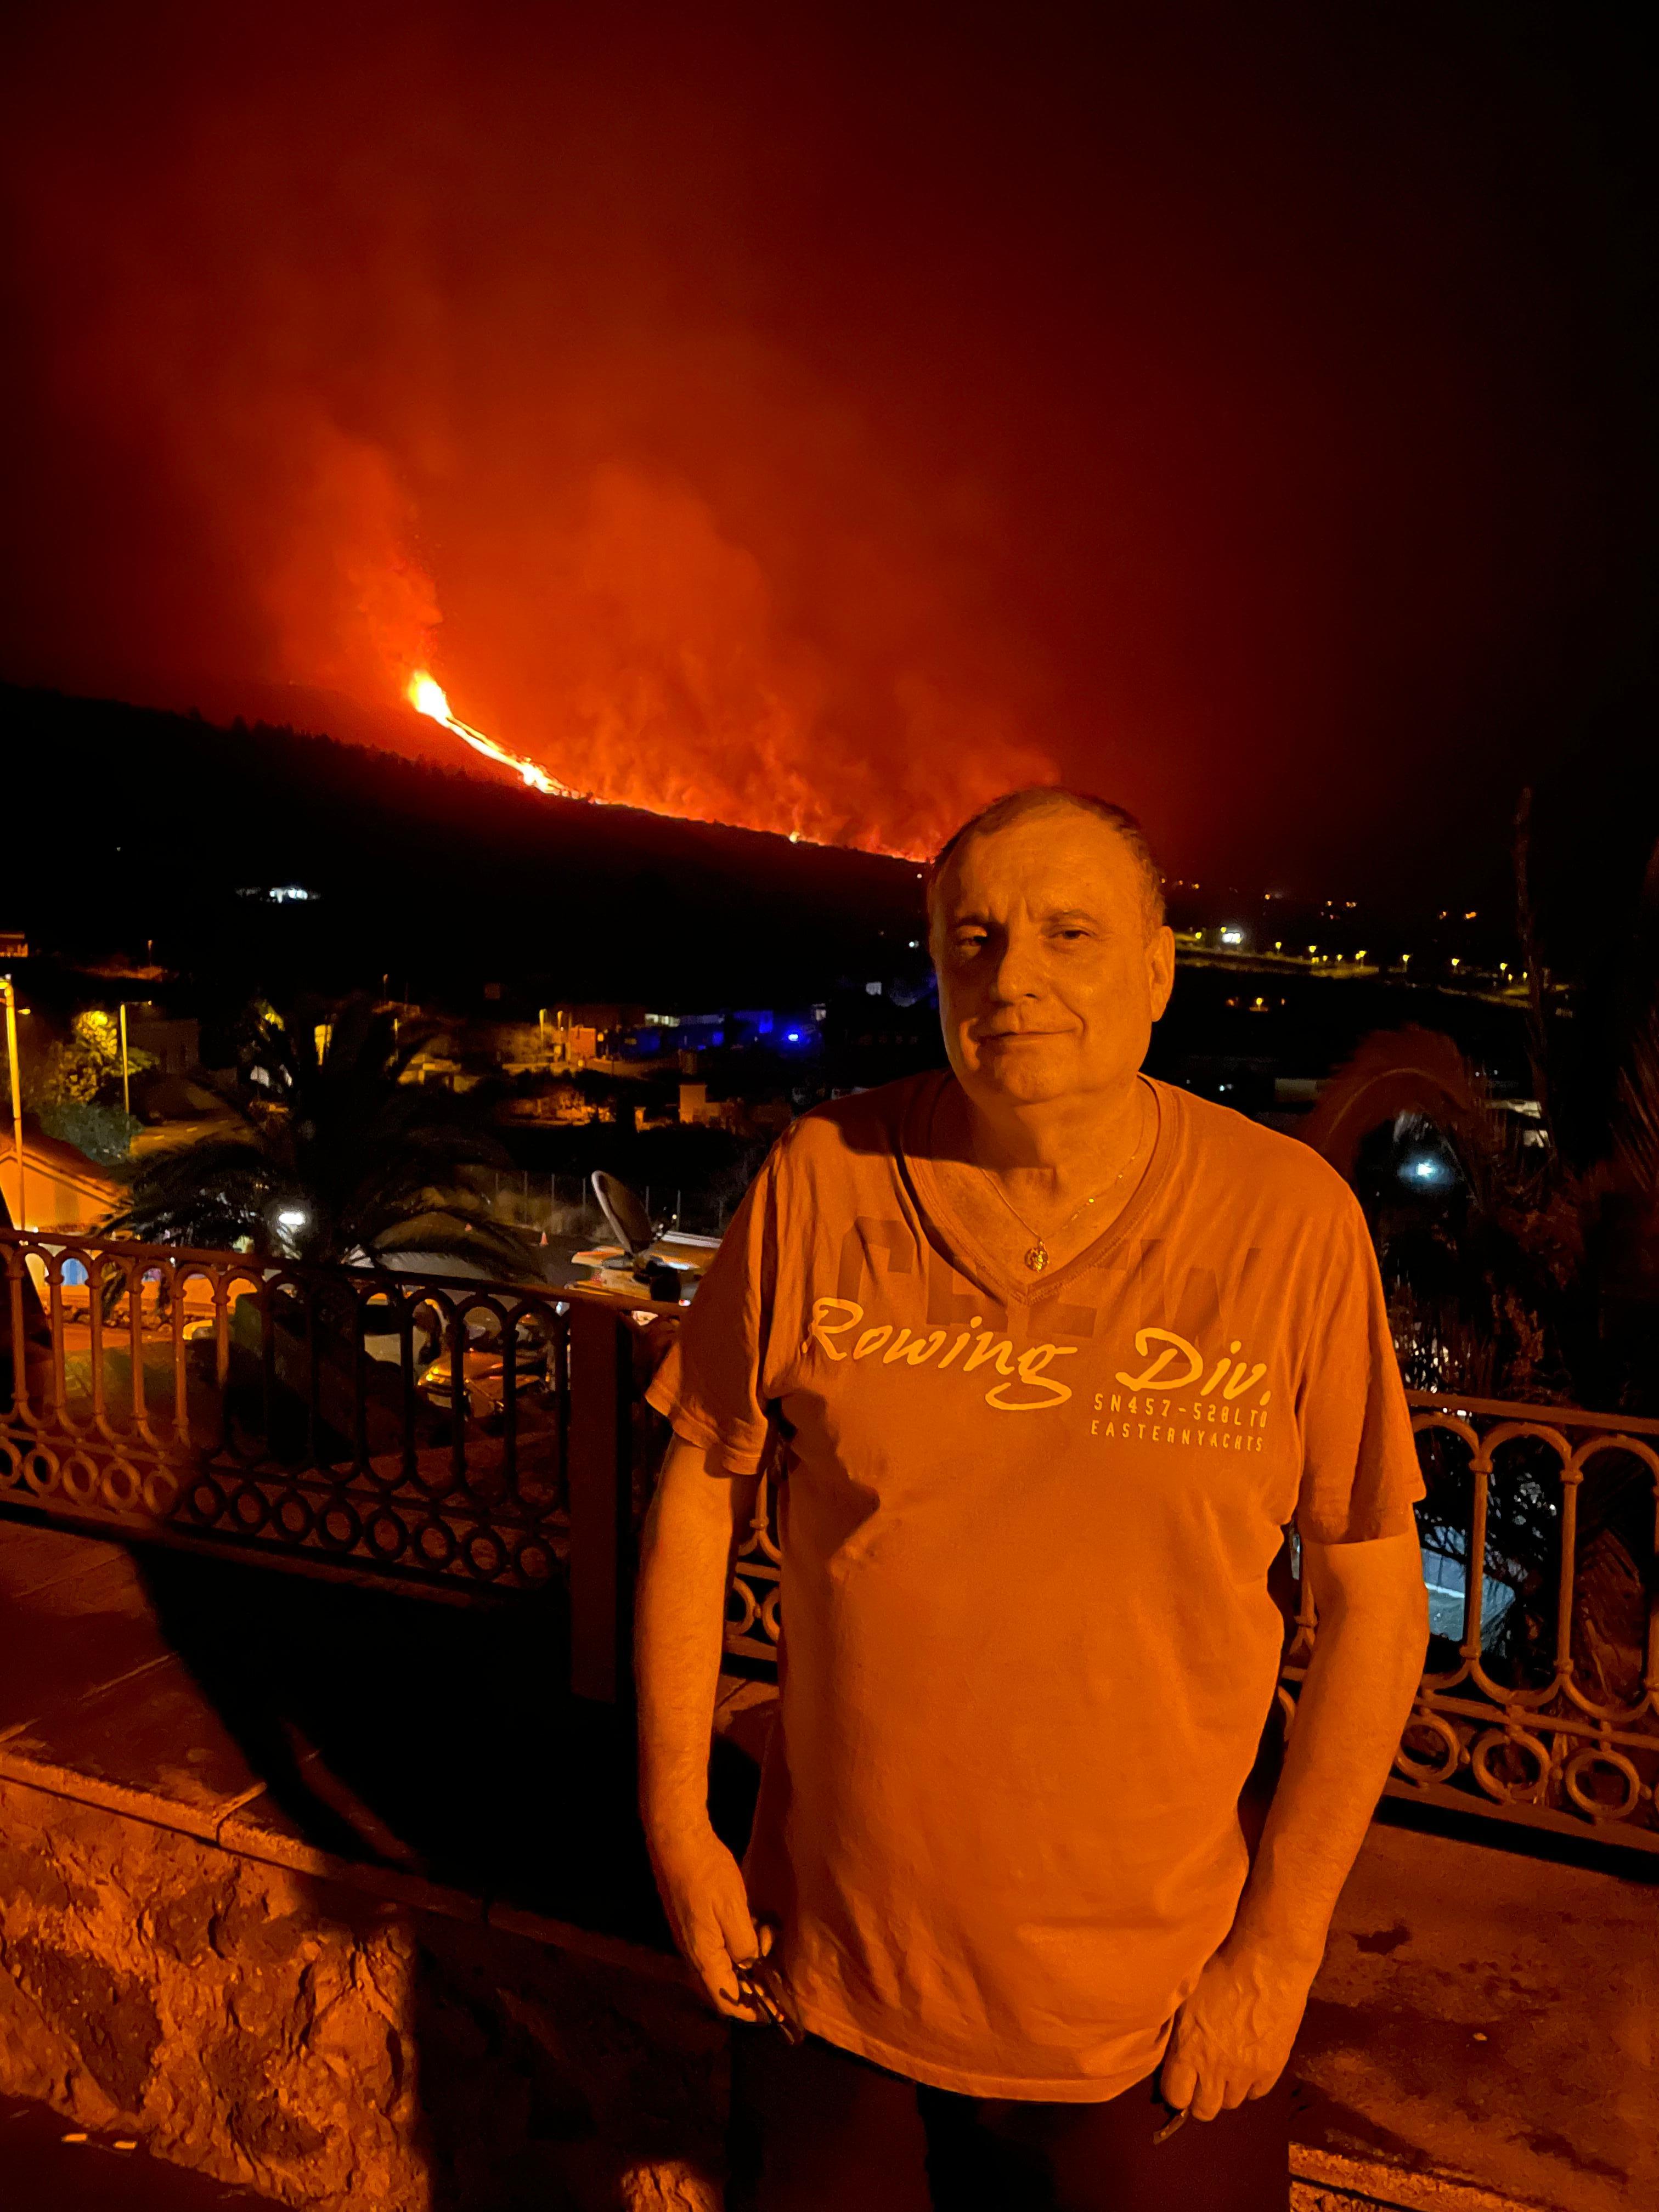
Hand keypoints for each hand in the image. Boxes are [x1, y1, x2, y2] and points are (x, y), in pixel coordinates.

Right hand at [646, 1815, 767, 2018]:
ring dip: (745, 1960)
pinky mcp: (691, 1923)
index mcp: (702, 1957)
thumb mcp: (734, 1909)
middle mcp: (693, 1954)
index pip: (727, 2001)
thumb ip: (743, 1945)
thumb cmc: (706, 1873)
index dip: (752, 2011)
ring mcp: (690, 1938)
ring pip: (721, 1966)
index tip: (775, 2011)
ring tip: (765, 1933)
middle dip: (751, 1986)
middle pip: (722, 1988)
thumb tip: (749, 1966)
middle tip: (773, 1970)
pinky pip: (716, 1948)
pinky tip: (751, 1922)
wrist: (676, 1841)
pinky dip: (736, 1944)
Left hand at [1159, 1940, 1313, 2121]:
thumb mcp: (1186, 1993)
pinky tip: (1247, 2063)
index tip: (1179, 2078)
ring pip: (1232, 2103)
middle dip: (1199, 2098)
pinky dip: (1251, 2084)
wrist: (1267, 1962)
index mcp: (1189, 2049)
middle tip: (1201, 2079)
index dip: (1176, 2090)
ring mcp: (1246, 2072)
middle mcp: (1216, 2068)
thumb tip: (1168, 2047)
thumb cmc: (1221, 1967)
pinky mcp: (1272, 2068)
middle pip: (1204, 2110)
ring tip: (1226, 2066)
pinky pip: (1257, 2093)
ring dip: (1226, 2089)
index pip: (1175, 2096)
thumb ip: (1177, 2028)